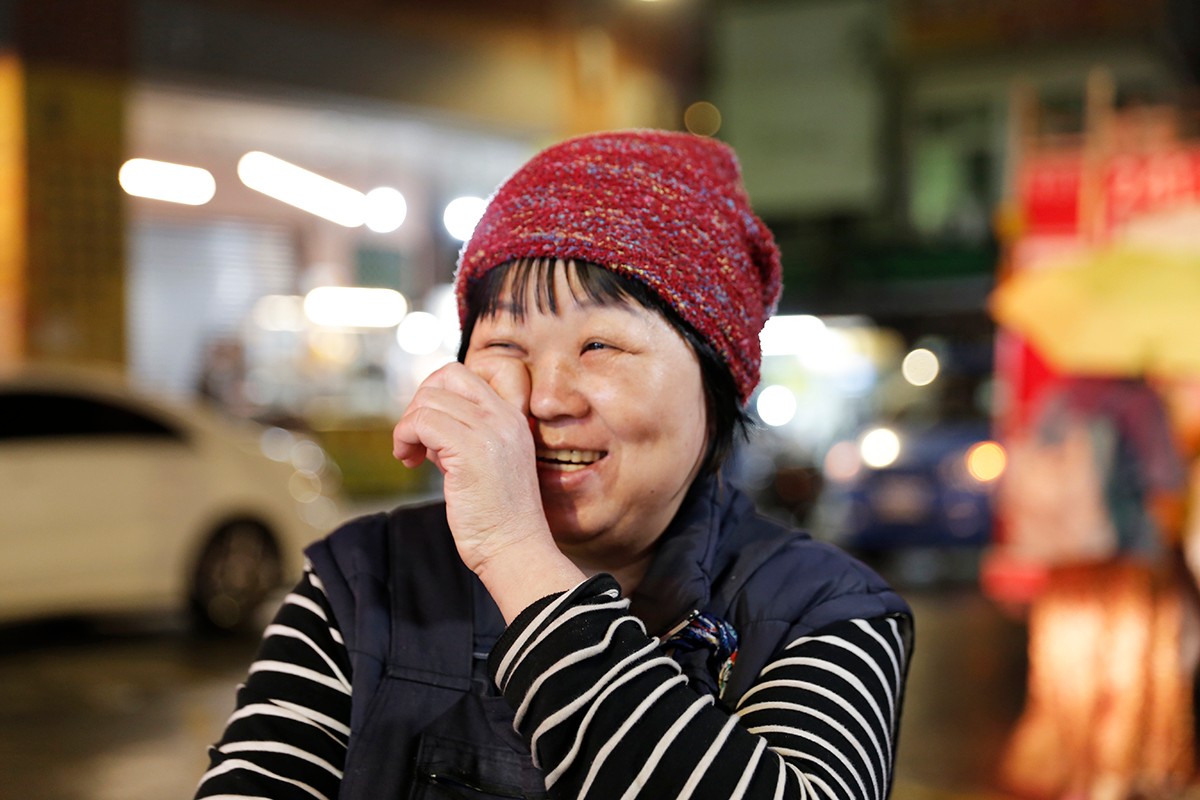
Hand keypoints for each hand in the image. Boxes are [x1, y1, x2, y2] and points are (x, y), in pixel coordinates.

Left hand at [392, 360, 545, 573]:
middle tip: (416, 436)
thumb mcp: (484, 463)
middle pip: (449, 375)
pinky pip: (422, 422)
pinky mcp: (470, 451)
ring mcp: (490, 431)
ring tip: (411, 455)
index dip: (443, 390)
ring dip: (408, 425)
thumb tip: (424, 423)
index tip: (434, 424)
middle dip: (421, 400)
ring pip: (429, 399)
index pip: (476, 371)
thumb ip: (460, 435)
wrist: (514, 550)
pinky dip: (405, 437)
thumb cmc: (497, 517)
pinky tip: (409, 460)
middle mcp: (506, 418)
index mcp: (514, 418)